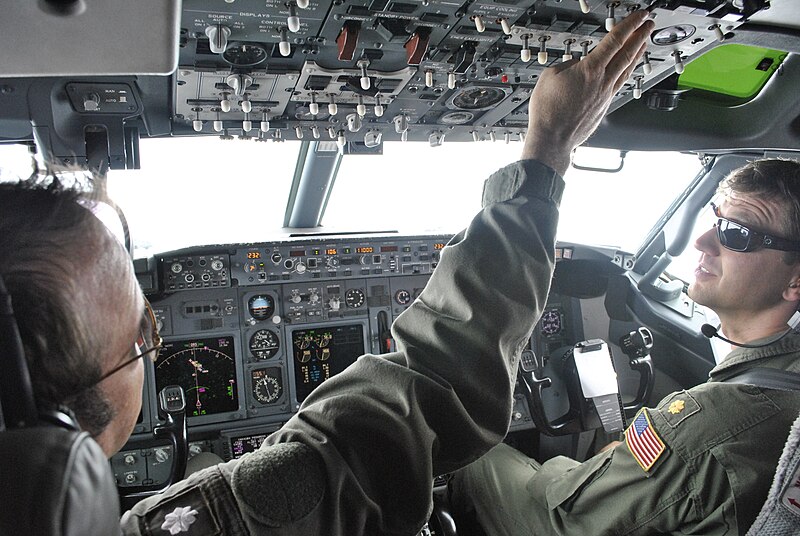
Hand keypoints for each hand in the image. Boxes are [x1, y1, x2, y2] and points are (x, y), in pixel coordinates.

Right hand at [521, 10, 654, 175]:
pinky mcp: (604, 106)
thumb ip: (567, 64)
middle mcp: (602, 81)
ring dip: (638, 53)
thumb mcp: (550, 76)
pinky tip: (627, 69)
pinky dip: (627, 71)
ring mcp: (606, 94)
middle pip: (628, 52)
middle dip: (641, 35)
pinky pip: (620, 83)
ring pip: (627, 68)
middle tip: (649, 24)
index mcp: (590, 69)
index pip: (615, 40)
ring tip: (645, 42)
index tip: (639, 16)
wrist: (552, 137)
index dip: (630, 24)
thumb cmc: (548, 111)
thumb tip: (575, 64)